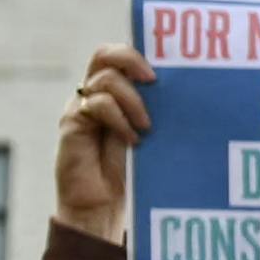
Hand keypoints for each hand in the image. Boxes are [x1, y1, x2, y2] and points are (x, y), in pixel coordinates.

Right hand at [53, 50, 149, 249]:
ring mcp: (81, 107)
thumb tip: (187, 86)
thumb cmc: (132, 171)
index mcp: (113, 91)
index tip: (165, 68)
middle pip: (103, 54)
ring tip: (147, 126)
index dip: (137, 52)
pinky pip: (96, 105)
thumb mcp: (151, 134)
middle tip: (153, 80)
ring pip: (104, 78)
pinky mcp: (72, 123)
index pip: (118, 55)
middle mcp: (93, 93)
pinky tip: (132, 139)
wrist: (102, 206)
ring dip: (132, 99)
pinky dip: (118, 118)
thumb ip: (156, 109)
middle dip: (131, 60)